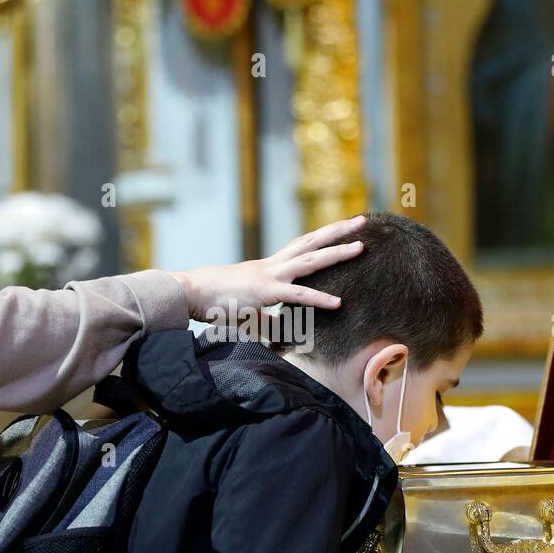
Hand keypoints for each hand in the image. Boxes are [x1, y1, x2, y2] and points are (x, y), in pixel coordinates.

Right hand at [169, 216, 366, 321]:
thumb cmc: (215, 300)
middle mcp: (274, 265)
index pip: (303, 246)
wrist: (191, 292)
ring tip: (360, 247)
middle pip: (312, 242)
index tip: (344, 228)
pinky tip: (338, 303)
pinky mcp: (265, 292)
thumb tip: (279, 331)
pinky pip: (297, 295)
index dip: (324, 237)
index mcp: (271, 266)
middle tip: (362, 221)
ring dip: (336, 253)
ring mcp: (270, 276)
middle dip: (338, 231)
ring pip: (310, 260)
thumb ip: (267, 318)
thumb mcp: (248, 309)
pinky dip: (319, 299)